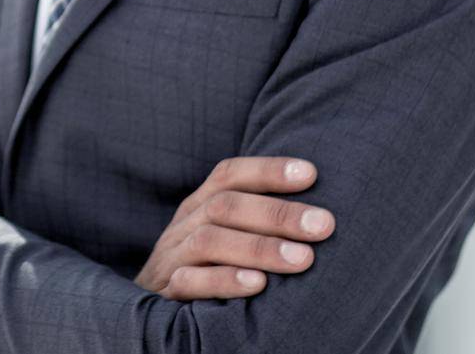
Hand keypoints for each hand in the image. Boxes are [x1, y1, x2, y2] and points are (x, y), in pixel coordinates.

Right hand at [134, 157, 333, 300]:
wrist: (151, 304)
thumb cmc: (204, 267)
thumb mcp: (221, 235)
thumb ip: (253, 221)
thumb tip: (319, 214)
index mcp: (199, 205)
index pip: (228, 175)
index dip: (267, 170)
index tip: (310, 174)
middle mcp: (185, 224)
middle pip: (225, 206)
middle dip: (277, 213)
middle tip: (323, 224)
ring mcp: (173, 257)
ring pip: (210, 241)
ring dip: (260, 248)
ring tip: (303, 259)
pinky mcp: (167, 291)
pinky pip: (190, 281)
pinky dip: (225, 281)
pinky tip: (258, 284)